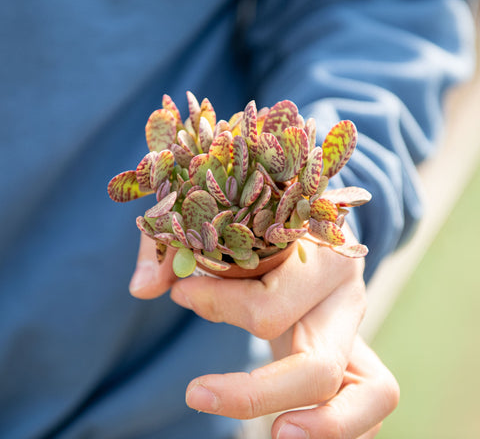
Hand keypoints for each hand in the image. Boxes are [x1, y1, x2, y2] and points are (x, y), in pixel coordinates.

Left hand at [129, 231, 398, 437]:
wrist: (310, 221)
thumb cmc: (263, 220)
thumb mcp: (223, 222)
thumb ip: (178, 247)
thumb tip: (142, 288)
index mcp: (321, 252)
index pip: (269, 305)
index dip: (217, 306)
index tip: (181, 292)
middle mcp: (348, 294)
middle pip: (318, 364)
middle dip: (256, 392)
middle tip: (196, 394)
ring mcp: (359, 328)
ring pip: (374, 393)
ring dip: (330, 427)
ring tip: (276, 437)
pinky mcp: (359, 352)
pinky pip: (371, 401)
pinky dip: (344, 427)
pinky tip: (295, 431)